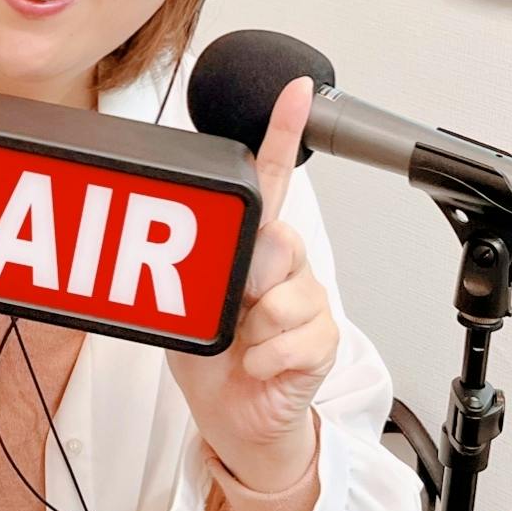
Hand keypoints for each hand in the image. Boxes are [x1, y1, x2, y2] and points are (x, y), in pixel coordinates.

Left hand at [165, 77, 341, 492]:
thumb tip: (225, 251)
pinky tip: (258, 365)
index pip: (273, 178)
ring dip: (253, 325)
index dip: (284, 133)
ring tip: (244, 342)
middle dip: (249, 278)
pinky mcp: (322, 341)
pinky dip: (265, 357)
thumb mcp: (189, 305)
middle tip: (232, 309)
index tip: (295, 91)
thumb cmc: (213, 358)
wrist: (236, 420)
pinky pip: (292, 337)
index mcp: (256, 246)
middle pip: (279, 239)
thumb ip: (201, 270)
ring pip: (284, 292)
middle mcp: (288, 266)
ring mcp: (308, 302)